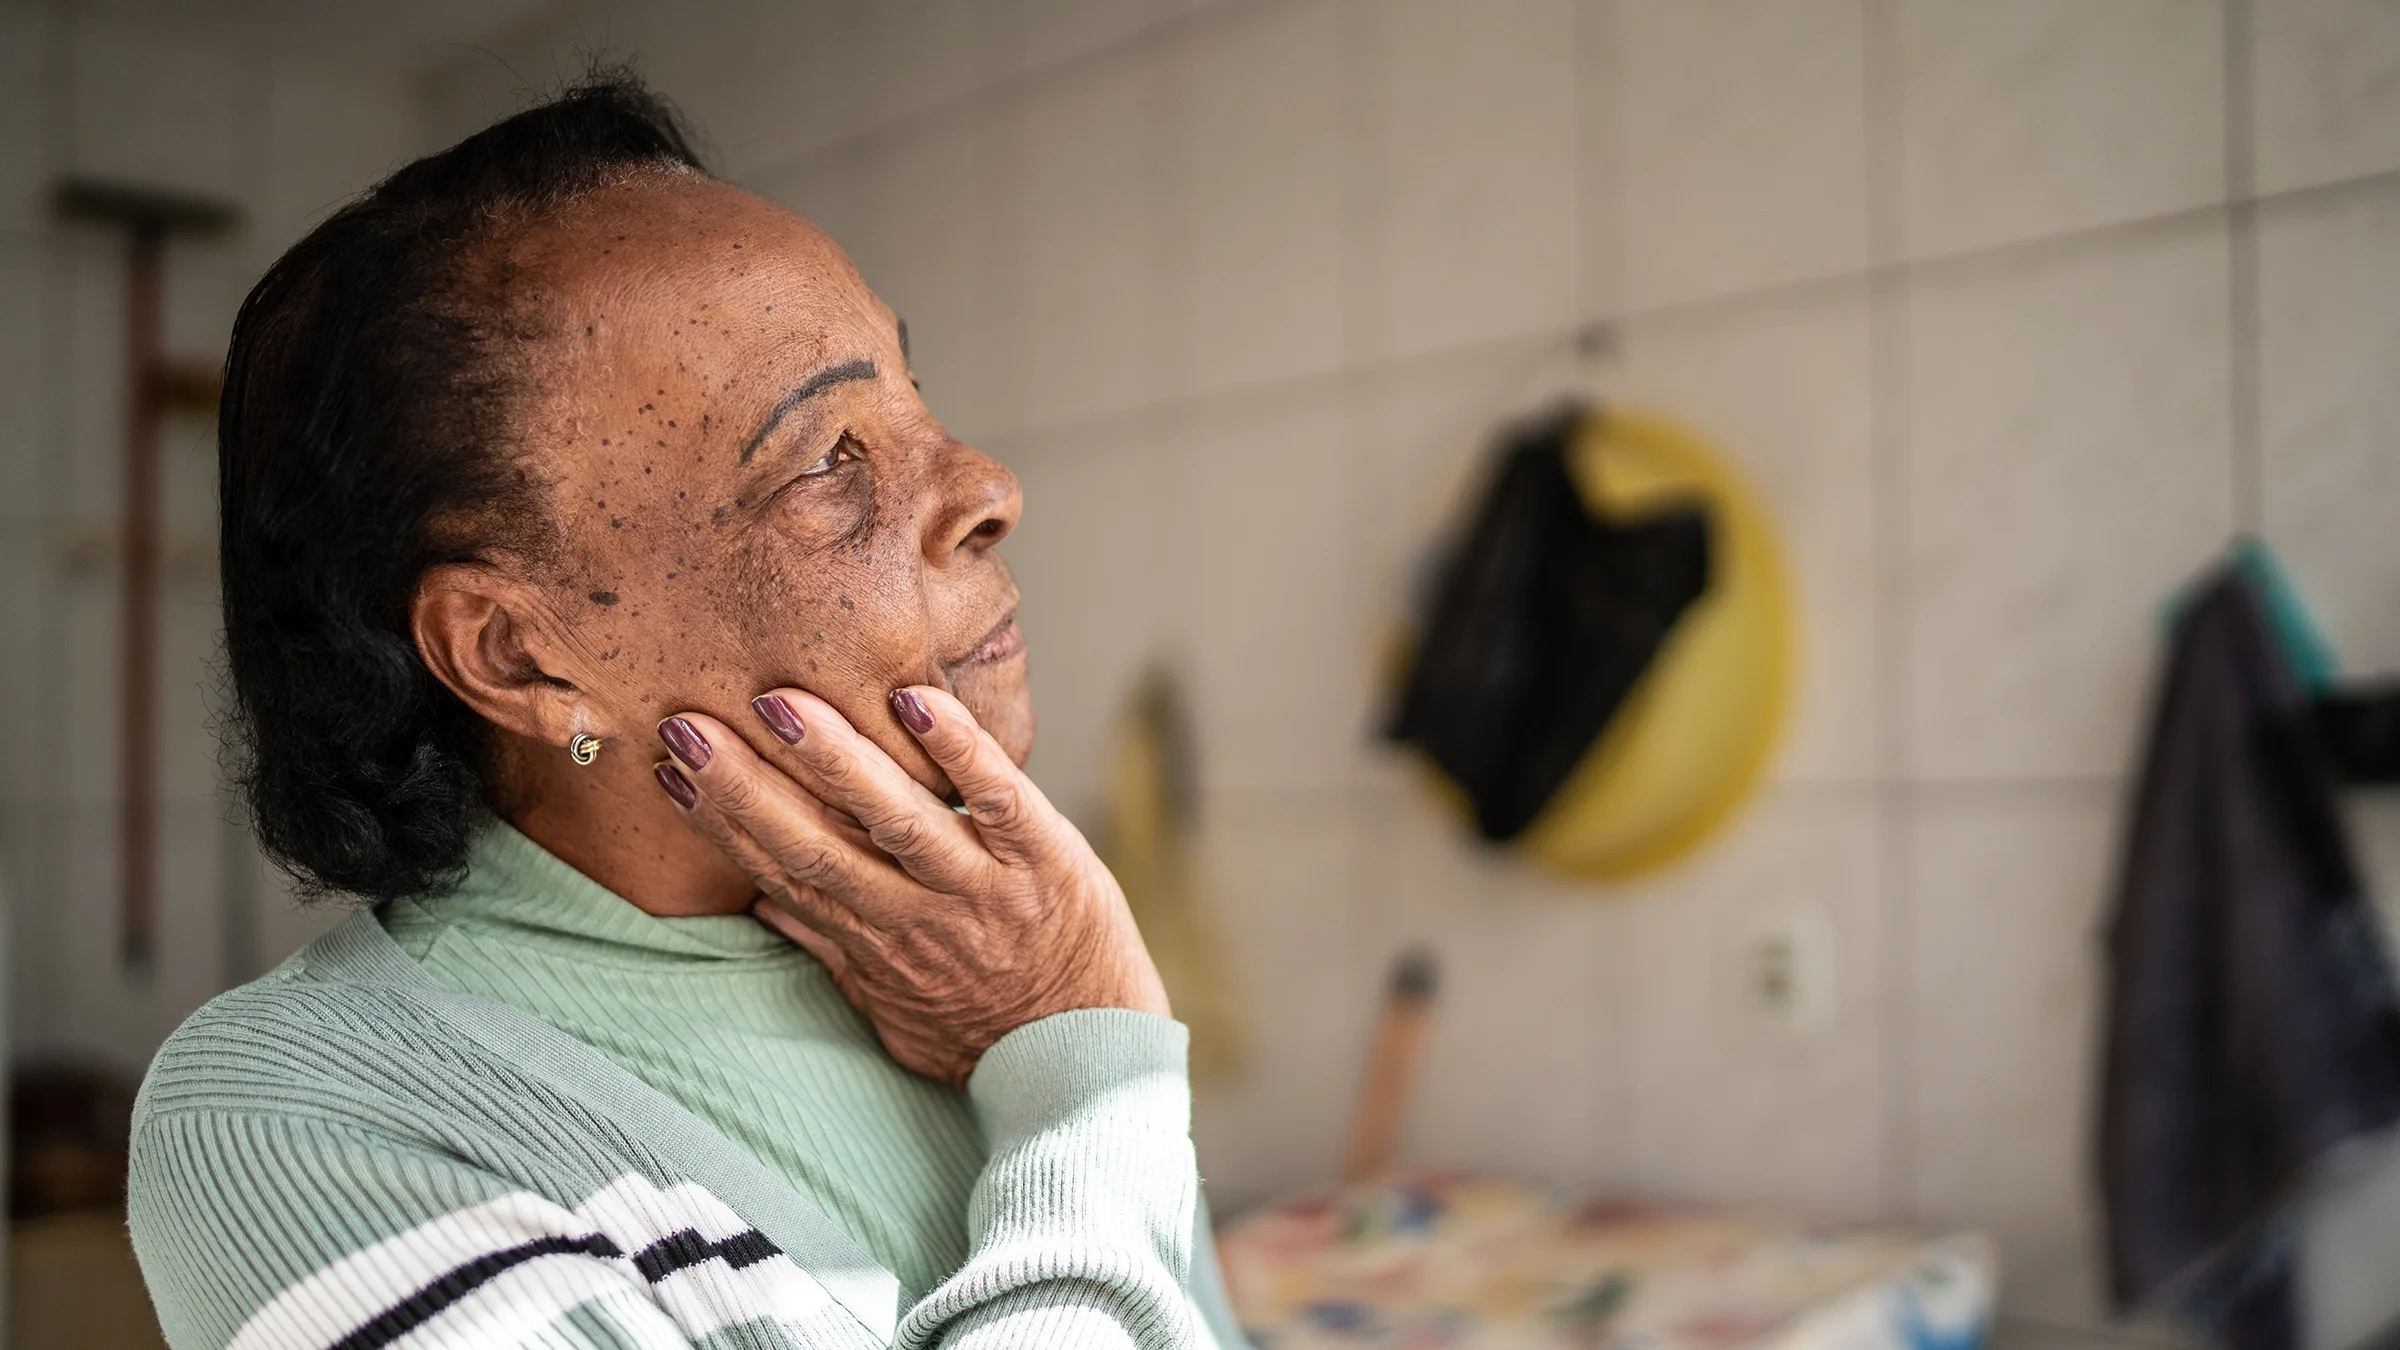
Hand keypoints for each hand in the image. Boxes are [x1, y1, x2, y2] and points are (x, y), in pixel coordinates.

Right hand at [651, 685, 1169, 1085]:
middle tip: (688, 724)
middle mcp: (917, 915)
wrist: (1092, 1063)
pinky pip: (998, 798)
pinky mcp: (1048, 858)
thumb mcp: (895, 1010)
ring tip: (781, 703)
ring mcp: (981, 886)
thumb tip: (764, 901)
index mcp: (872, 943)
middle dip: (747, 785)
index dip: (720, 822)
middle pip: (817, 844)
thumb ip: (832, 951)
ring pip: (897, 816)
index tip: (666, 768)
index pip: (780, 871)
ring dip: (836, 759)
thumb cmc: (985, 1033)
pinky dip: (960, 749)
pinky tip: (917, 701)